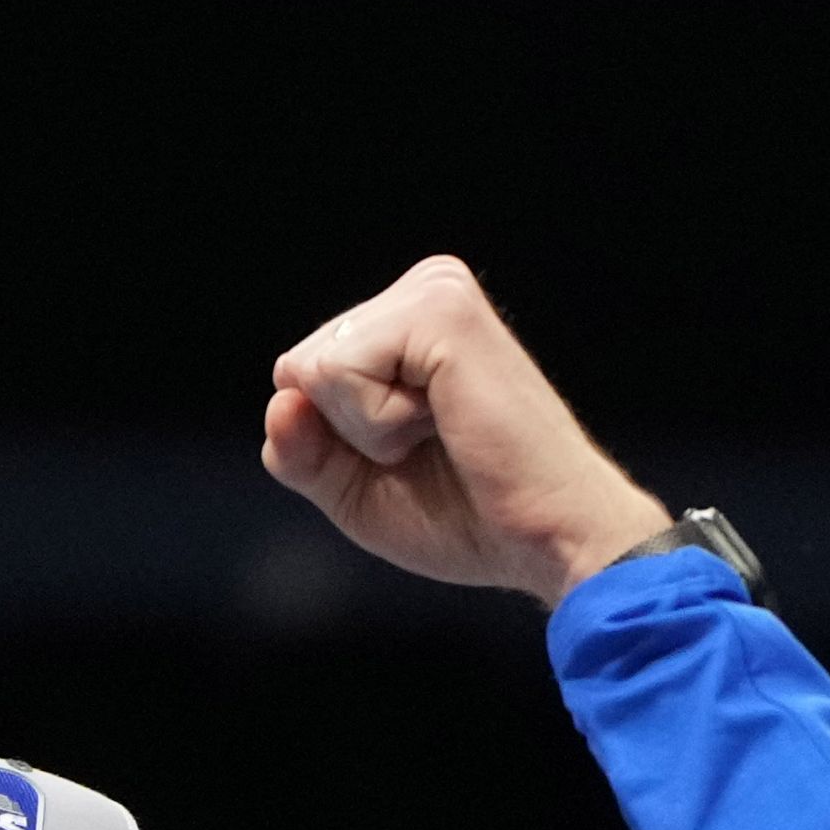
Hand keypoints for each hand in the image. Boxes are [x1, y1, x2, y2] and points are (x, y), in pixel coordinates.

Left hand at [258, 257, 675, 601]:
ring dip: (367, 430)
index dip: (338, 440)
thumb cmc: (469, 518)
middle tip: (437, 446)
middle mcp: (424, 289)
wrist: (550, 540)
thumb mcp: (355, 490)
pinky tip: (446, 422)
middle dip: (349, 434)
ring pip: (314, 368)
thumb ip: (299, 449)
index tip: (419, 450)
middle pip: (300, 367)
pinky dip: (378, 423)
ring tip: (444, 433)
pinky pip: (338, 372)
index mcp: (409, 320)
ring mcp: (434, 290)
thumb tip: (280, 398)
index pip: (300, 375)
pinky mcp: (440, 309)